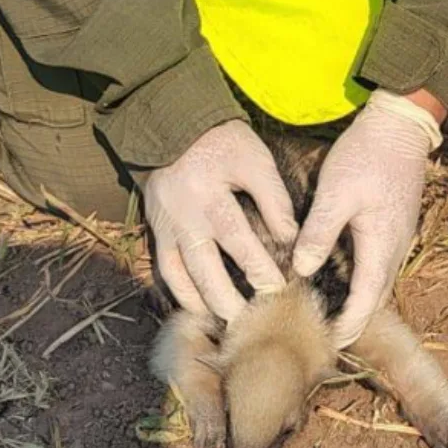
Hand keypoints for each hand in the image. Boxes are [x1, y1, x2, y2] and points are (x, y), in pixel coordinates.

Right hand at [143, 120, 297, 320]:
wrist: (172, 125)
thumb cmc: (221, 141)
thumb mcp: (253, 160)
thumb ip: (273, 199)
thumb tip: (291, 240)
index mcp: (209, 196)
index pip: (237, 241)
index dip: (259, 268)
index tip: (279, 288)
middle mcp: (182, 217)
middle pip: (205, 271)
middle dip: (229, 300)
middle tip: (251, 321)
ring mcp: (165, 227)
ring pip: (181, 277)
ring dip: (203, 303)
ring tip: (226, 322)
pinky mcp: (156, 230)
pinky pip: (164, 270)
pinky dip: (181, 292)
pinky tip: (199, 306)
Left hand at [291, 90, 442, 344]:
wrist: (399, 125)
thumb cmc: (366, 156)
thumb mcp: (335, 194)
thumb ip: (318, 234)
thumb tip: (300, 270)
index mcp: (382, 246)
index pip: (367, 301)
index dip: (348, 326)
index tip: (327, 343)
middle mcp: (396, 248)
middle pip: (376, 298)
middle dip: (354, 322)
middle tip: (325, 339)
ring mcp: (398, 237)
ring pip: (379, 282)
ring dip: (359, 303)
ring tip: (331, 316)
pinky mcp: (394, 225)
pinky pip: (379, 265)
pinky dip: (363, 282)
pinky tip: (342, 279)